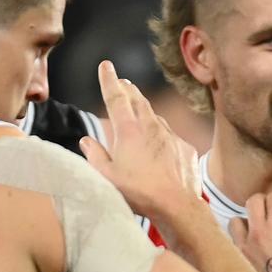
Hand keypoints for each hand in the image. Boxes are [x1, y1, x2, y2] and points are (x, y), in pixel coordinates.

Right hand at [80, 61, 199, 217]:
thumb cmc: (139, 193)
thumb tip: (87, 141)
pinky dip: (160, 133)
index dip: (109, 80)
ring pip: (155, 116)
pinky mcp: (184, 147)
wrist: (177, 205)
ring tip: (137, 107)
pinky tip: (158, 141)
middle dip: (128, 88)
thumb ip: (95, 156)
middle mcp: (151, 127)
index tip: (106, 66)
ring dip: (144, 109)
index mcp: (128, 131)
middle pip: (137, 100)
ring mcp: (171, 136)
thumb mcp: (107, 177)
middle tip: (122, 81)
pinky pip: (170, 135)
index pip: (116, 98)